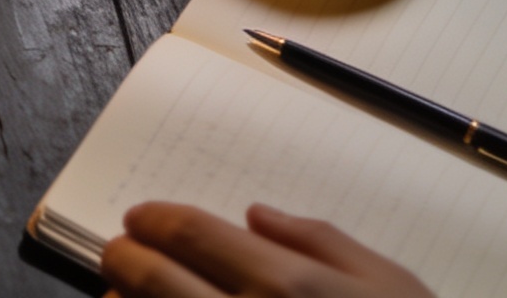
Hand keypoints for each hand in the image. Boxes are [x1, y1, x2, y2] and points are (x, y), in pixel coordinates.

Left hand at [104, 202, 434, 297]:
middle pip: (150, 278)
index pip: (190, 234)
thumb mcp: (389, 283)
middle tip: (118, 251)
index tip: (141, 220)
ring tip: (125, 295)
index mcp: (285, 285)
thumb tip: (258, 216)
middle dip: (123, 257)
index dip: (155, 221)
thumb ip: (319, 242)